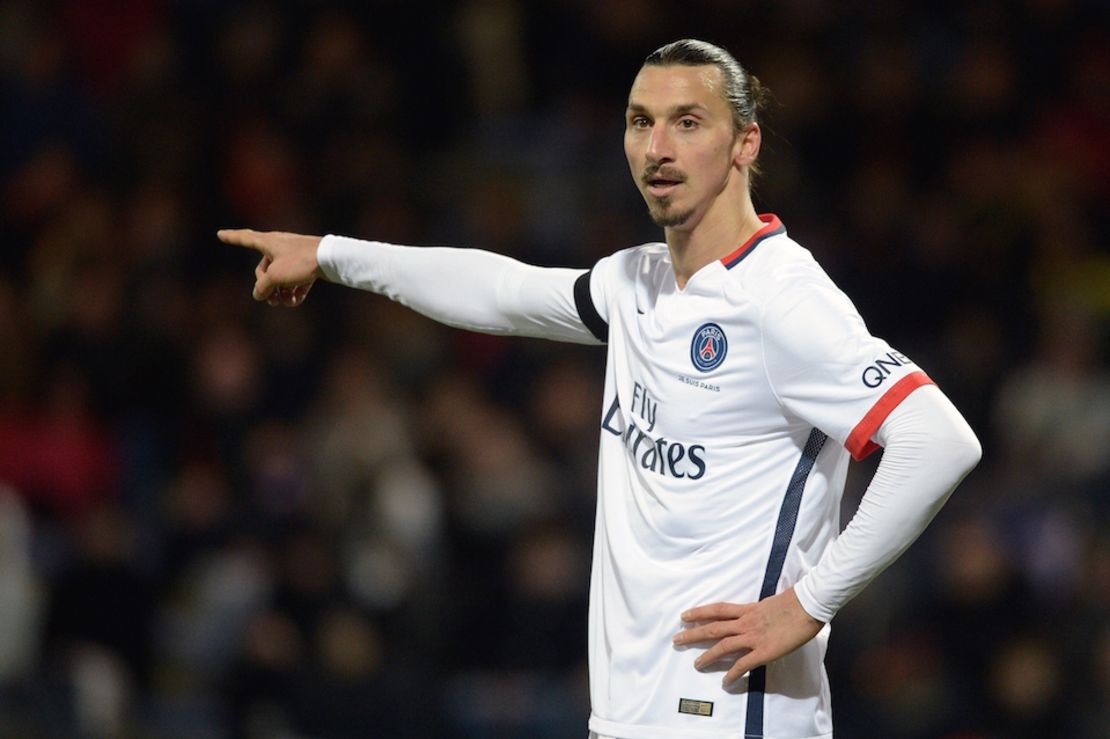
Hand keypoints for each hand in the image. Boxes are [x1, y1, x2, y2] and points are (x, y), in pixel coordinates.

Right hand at [217, 229, 323, 306]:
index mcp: (268, 242)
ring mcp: (294, 257)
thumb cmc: (299, 262)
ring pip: (281, 278)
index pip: (245, 238)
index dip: (232, 237)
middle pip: (265, 270)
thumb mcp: (275, 276)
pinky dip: (294, 291)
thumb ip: (262, 286)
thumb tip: (258, 294)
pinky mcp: (308, 266)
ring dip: (280, 292)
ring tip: (285, 302)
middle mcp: (280, 247)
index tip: (220, 234)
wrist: (330, 259)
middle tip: (272, 299)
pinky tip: (296, 300)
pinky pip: (295, 281)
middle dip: (267, 287)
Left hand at [672, 587, 823, 686]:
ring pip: (723, 646)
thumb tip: (756, 614)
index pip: (717, 610)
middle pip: (713, 627)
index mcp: (747, 609)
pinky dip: (733, 674)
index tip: (684, 616)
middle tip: (677, 640)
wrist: (807, 605)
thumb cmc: (794, 601)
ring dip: (707, 655)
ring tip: (696, 664)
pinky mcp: (764, 651)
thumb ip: (759, 610)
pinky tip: (725, 682)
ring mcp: (753, 637)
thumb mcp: (771, 602)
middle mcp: (745, 622)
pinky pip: (744, 664)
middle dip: (693, 634)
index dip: (699, 613)